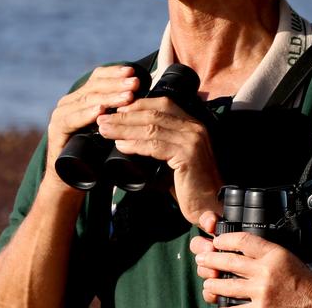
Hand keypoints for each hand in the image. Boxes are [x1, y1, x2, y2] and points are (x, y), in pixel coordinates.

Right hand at [44, 64, 143, 182]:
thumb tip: (147, 101)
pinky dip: (86, 114)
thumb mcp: (109, 131)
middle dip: (116, 83)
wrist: (69, 181)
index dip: (115, 73)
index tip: (133, 72)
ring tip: (127, 96)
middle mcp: (69, 102)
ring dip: (108, 97)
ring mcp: (60, 115)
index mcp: (81, 98)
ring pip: (86, 100)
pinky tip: (100, 111)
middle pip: (94, 86)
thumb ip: (119, 115)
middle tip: (135, 82)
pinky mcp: (56, 131)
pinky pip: (72, 120)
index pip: (98, 78)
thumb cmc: (94, 157)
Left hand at [96, 95, 220, 222]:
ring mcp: (192, 140)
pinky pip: (155, 145)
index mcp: (191, 123)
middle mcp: (194, 127)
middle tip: (102, 119)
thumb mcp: (173, 158)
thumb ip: (157, 145)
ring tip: (104, 130)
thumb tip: (124, 140)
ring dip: (124, 128)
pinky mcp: (188, 156)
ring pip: (152, 127)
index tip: (113, 110)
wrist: (209, 206)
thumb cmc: (188, 185)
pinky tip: (121, 145)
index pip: (161, 104)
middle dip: (124, 115)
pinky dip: (135, 144)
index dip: (136, 105)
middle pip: (153, 113)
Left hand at [192, 211, 311, 306]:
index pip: (242, 241)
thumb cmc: (311, 284)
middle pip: (228, 261)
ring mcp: (262, 293)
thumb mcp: (290, 258)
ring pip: (226, 286)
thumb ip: (268, 254)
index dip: (224, 239)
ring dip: (212, 285)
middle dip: (210, 259)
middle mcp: (265, 272)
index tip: (216, 241)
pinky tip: (220, 305)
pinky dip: (225, 307)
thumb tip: (244, 252)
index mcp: (275, 254)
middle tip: (201, 258)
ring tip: (207, 284)